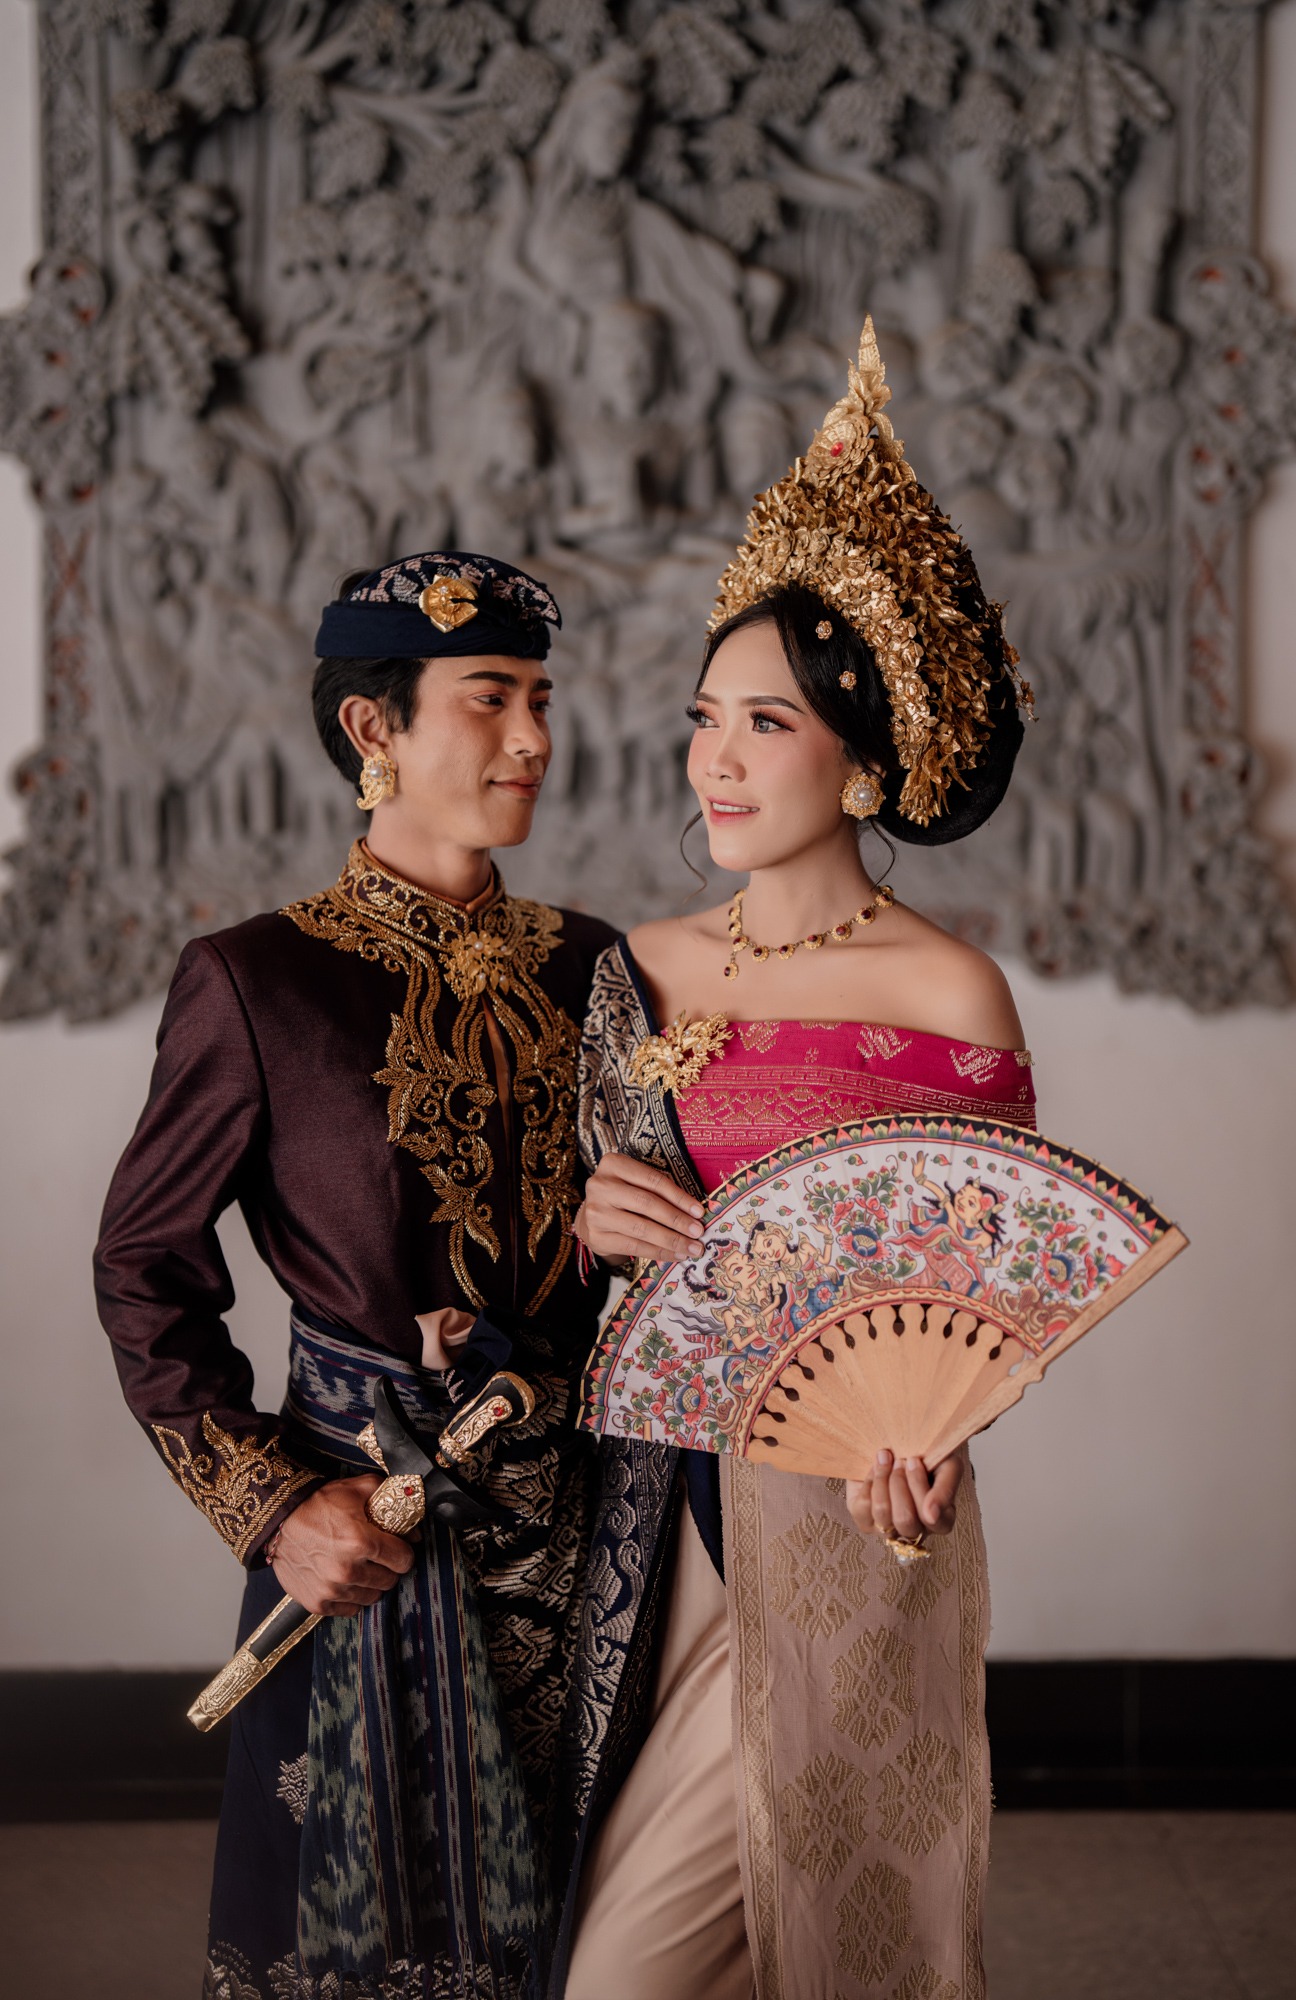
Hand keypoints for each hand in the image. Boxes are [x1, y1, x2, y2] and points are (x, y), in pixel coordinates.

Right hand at [268, 1476, 415, 1616]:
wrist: (278, 1520)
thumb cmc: (318, 1504)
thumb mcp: (357, 1488)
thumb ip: (390, 1500)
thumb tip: (413, 1528)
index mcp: (361, 1541)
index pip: (404, 1561)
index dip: (403, 1552)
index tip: (396, 1548)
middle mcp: (347, 1570)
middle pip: (389, 1581)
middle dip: (387, 1568)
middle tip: (376, 1556)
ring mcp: (331, 1589)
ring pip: (371, 1597)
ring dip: (369, 1583)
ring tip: (358, 1566)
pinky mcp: (317, 1603)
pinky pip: (350, 1609)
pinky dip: (350, 1597)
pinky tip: (344, 1580)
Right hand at [574, 1153, 704, 1265]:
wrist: (591, 1217)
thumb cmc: (623, 1196)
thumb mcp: (636, 1183)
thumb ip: (659, 1192)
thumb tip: (695, 1213)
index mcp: (614, 1164)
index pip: (653, 1180)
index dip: (679, 1197)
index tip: (699, 1211)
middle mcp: (600, 1186)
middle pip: (647, 1204)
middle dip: (677, 1220)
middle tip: (698, 1232)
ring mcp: (595, 1213)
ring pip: (641, 1228)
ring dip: (671, 1240)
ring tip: (692, 1248)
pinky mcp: (597, 1236)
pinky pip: (634, 1246)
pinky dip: (658, 1252)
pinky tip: (675, 1255)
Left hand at [845, 1450, 961, 1543]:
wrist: (898, 1444)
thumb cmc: (928, 1457)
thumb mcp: (947, 1465)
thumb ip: (946, 1490)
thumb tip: (931, 1516)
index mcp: (940, 1521)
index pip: (931, 1518)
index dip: (918, 1486)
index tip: (914, 1459)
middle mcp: (915, 1531)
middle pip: (905, 1519)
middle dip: (899, 1482)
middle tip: (901, 1460)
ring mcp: (889, 1530)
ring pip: (883, 1513)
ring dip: (883, 1479)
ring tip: (886, 1459)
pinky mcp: (866, 1521)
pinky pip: (863, 1507)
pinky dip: (868, 1482)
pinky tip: (874, 1470)